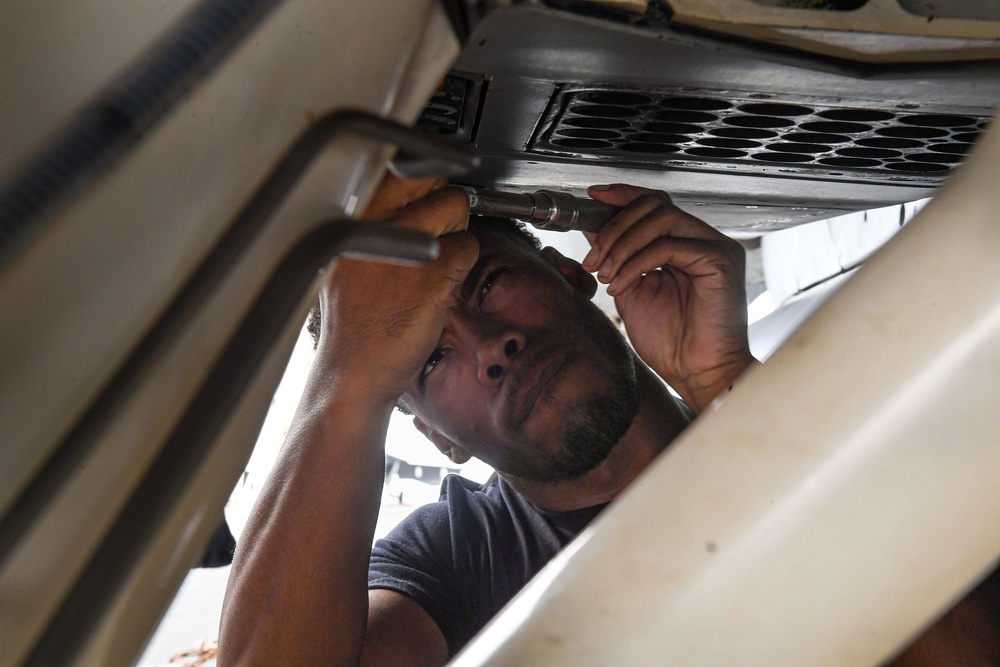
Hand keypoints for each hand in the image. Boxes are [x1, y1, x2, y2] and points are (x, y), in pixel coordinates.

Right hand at [316, 174, 476, 402]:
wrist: (352, 373)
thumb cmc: (352, 323)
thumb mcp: (345, 261)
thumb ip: (372, 224)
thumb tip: (411, 192)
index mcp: (348, 217)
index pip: (396, 167)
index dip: (419, 178)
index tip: (424, 191)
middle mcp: (374, 224)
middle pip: (431, 179)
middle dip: (441, 202)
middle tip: (432, 235)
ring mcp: (404, 247)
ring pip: (456, 207)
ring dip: (455, 233)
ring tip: (433, 263)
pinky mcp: (432, 275)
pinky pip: (468, 247)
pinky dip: (463, 266)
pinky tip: (440, 287)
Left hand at [582, 184, 753, 412]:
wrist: (696, 373)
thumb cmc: (671, 342)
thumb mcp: (629, 291)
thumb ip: (615, 258)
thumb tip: (593, 229)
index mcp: (683, 244)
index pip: (653, 204)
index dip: (621, 196)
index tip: (591, 199)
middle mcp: (701, 240)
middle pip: (654, 204)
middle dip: (614, 226)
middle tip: (592, 256)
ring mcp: (714, 246)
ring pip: (661, 218)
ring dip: (622, 243)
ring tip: (604, 273)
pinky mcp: (720, 260)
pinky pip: (668, 246)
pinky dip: (637, 262)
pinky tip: (622, 284)